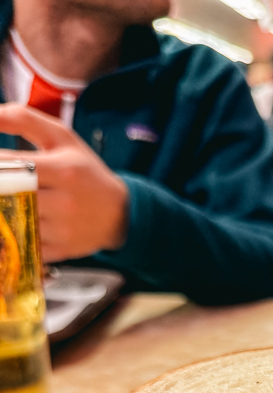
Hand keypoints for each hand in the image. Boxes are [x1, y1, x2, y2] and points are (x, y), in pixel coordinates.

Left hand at [0, 103, 128, 262]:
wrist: (119, 214)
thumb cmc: (86, 173)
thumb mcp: (62, 138)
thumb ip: (24, 120)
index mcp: (63, 171)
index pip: (11, 164)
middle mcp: (64, 203)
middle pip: (9, 195)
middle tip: (2, 182)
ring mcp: (61, 231)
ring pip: (13, 221)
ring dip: (4, 209)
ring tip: (7, 198)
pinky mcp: (59, 251)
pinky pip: (24, 244)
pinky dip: (13, 233)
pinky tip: (14, 220)